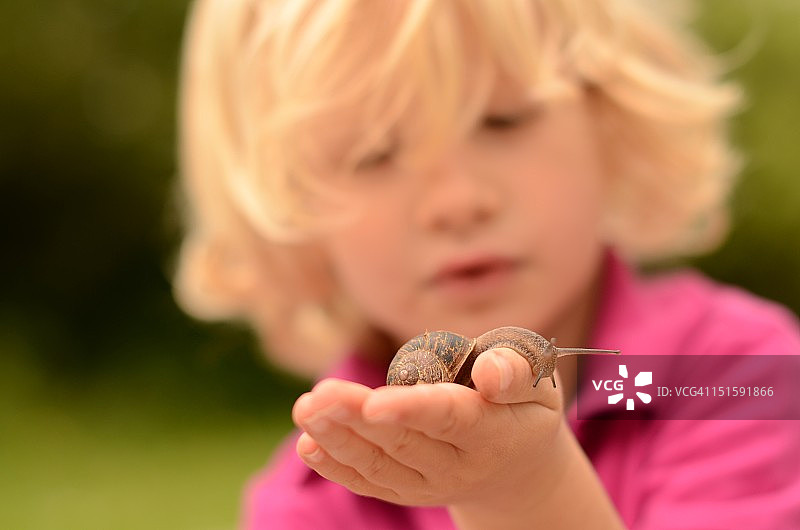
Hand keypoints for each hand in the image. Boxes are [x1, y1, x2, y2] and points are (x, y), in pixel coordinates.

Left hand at [291, 347, 569, 508]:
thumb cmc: (522, 408)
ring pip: (380, 465)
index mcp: (492, 432)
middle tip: (319, 395)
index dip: (412, 410)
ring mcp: (430, 484)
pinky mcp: (407, 490)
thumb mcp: (536, 383)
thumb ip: (515, 371)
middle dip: (357, 418)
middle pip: (403, 442)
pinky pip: (370, 482)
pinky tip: (308, 443)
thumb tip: (489, 372)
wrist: (519, 469)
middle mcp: (459, 466)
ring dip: (338, 438)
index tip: (374, 403)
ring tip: (306, 409)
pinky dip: (337, 465)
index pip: (449, 418)